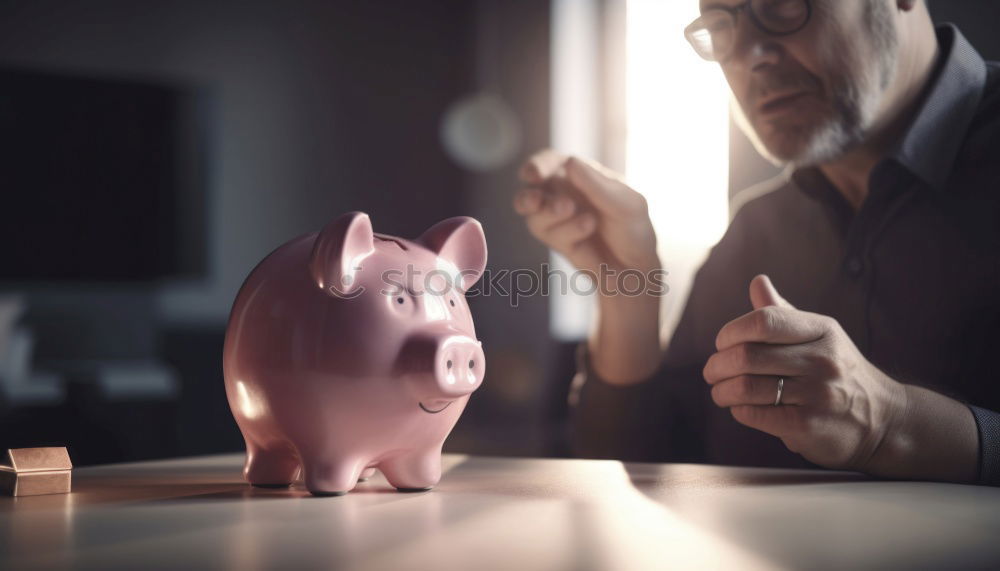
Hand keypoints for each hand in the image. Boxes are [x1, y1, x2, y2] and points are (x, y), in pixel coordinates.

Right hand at [513, 150, 659, 276]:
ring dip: (550, 214)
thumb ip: (596, 185)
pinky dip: (568, 231)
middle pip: (529, 190)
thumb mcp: (625, 203)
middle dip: (527, 196)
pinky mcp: (556, 241)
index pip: (550, 162)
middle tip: (535, 201)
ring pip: (534, 215)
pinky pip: (549, 235)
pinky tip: (588, 227)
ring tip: (580, 216)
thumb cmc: (633, 228)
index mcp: (578, 174)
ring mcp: (557, 220)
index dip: (538, 165)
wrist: (636, 268)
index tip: (534, 175)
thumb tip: (569, 162)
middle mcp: (562, 194)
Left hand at [702, 275, 907, 471]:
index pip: (764, 321)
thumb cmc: (838, 372)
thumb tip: (758, 281)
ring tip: (719, 391)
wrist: (883, 419)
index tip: (722, 343)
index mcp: (821, 330)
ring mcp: (817, 394)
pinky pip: (754, 414)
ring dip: (721, 390)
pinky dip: (738, 410)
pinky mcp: (809, 425)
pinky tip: (739, 408)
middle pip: (747, 356)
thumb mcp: (819, 336)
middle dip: (717, 365)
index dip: (731, 332)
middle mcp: (822, 360)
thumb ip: (783, 313)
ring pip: (746, 387)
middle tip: (711, 371)